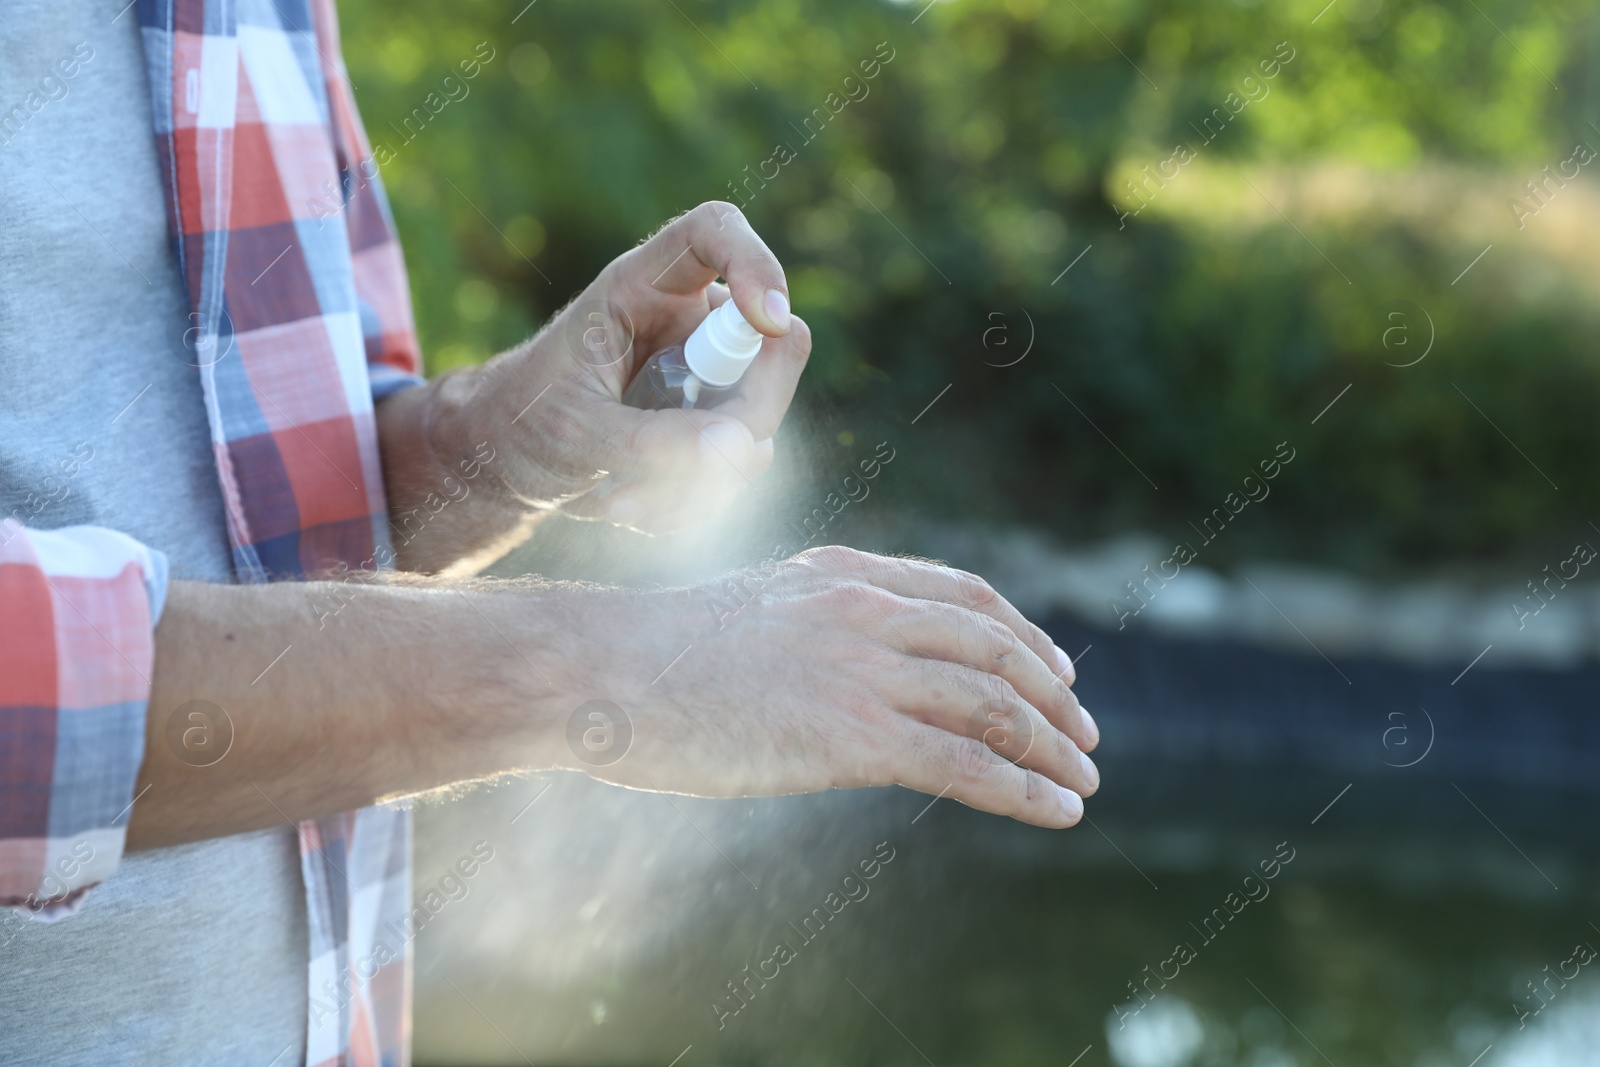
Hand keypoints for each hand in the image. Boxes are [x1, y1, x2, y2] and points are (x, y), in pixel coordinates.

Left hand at [429, 201, 808, 533]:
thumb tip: (743, 450)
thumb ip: (651, 441)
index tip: (768, 321)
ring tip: (619, 500)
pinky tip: (630, 504)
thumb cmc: (525, 422)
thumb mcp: (574, 433)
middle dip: (742, 419)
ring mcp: (710, 376)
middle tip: (691, 469)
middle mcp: (688, 323)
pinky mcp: (713, 426)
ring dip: (700, 480)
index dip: (757, 264)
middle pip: (771, 347)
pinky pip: (739, 465)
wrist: (510, 464)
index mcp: (643, 287)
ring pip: (758, 423)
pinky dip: (691, 500)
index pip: (715, 233)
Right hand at [543, 546, 1099, 827]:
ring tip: (1085, 779)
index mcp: (846, 573)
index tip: (1054, 667)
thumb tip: (837, 671)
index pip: (965, 596)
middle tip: (1086, 734)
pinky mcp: (853, 733)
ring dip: (1055, 746)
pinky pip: (968, 763)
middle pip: (998, 647)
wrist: (604, 667)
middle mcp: (870, 609)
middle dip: (1054, 694)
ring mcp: (865, 668)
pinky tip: (1060, 811)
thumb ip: (812, 626)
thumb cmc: (654, 652)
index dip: (1023, 633)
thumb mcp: (754, 612)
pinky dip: (1027, 789)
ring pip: (997, 705)